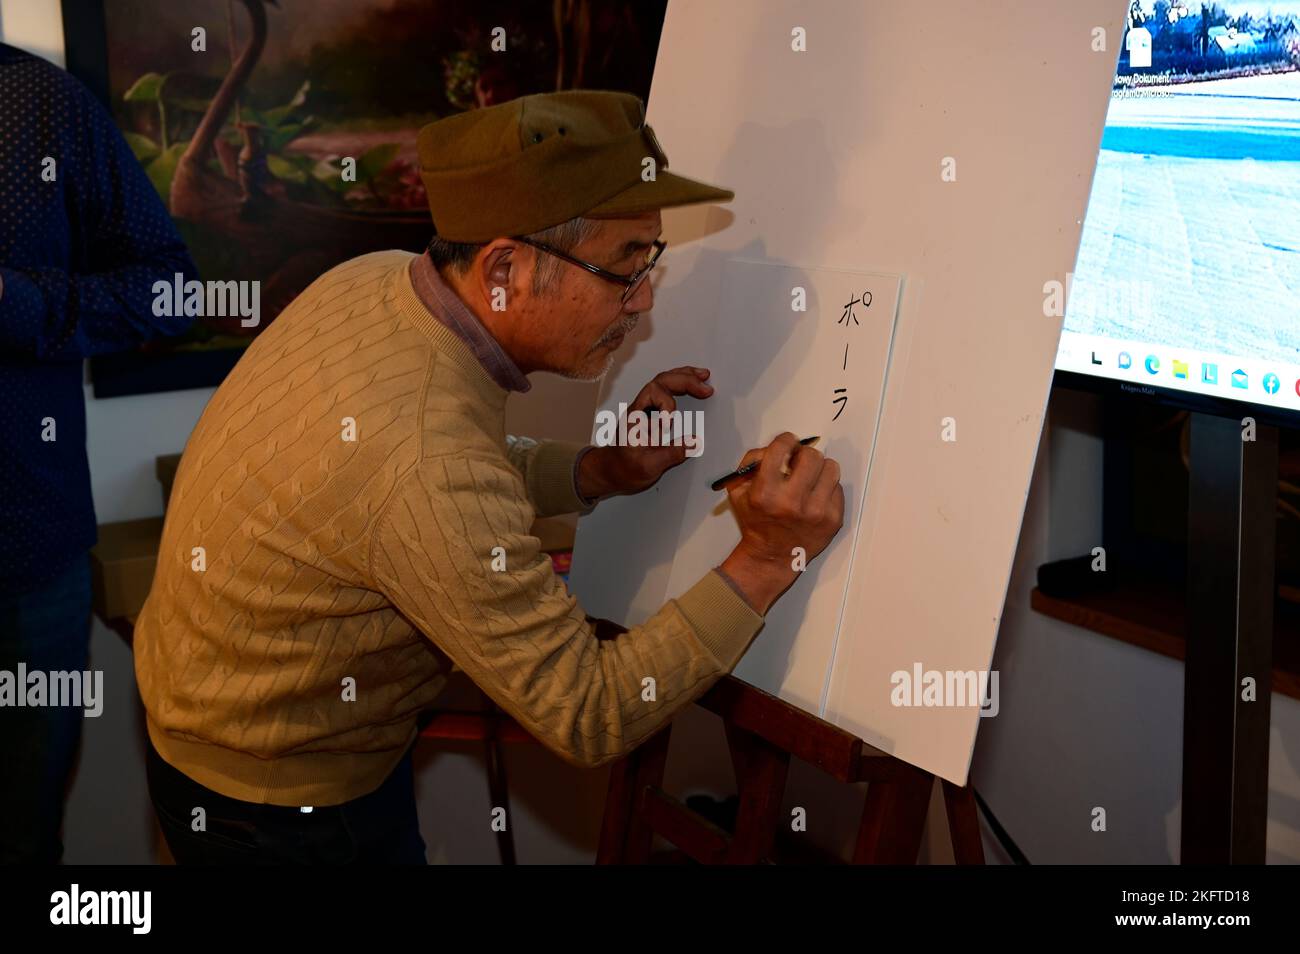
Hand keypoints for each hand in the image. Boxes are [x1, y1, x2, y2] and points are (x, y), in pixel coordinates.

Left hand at [578, 366, 713, 499]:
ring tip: (703, 376)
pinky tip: (692, 384)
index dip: (667, 405)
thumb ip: (671, 454)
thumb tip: (693, 442)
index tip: (670, 424)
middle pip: (661, 381)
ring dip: (684, 376)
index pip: (652, 394)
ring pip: (663, 382)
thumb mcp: (648, 467)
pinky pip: (665, 390)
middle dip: (684, 380)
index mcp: (635, 416)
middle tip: (705, 386)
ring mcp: (645, 409)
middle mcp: (639, 408)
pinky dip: (681, 383)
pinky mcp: (651, 413)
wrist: (610, 471)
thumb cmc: (623, 468)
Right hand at [718, 432, 844, 613]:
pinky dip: (827, 487)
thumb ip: (752, 462)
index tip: (788, 444)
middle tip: (799, 462)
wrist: (771, 556)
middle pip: (811, 456)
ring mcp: (816, 512)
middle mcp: (792, 502)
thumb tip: (779, 446)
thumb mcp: (738, 491)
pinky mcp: (833, 519)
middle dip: (804, 454)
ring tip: (810, 478)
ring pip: (831, 467)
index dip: (786, 441)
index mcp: (765, 493)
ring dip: (820, 469)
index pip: (781, 449)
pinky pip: (838, 488)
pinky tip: (815, 496)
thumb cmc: (756, 521)